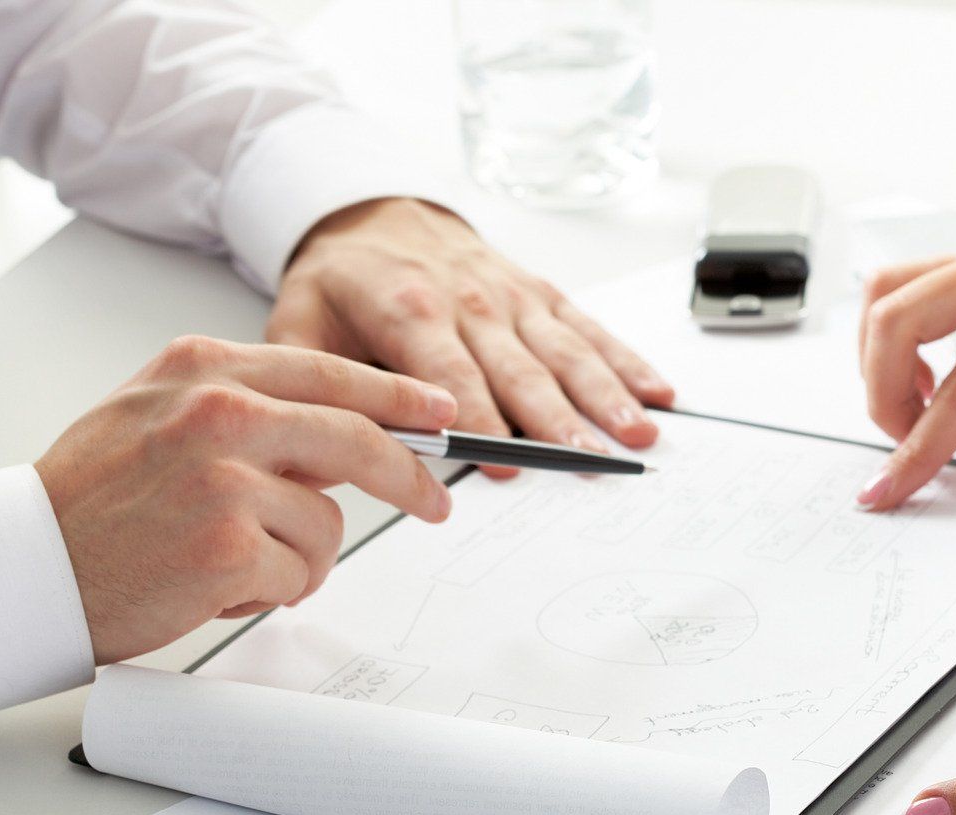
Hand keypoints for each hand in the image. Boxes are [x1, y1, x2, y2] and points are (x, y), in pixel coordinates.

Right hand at [34, 335, 456, 664]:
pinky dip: (269, 592)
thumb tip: (344, 430)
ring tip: (228, 559)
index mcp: (205, 369)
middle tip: (434, 502)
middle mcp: (217, 412)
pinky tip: (212, 584)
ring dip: (295, 557)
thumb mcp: (160, 415)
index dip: (396, 396)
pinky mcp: (228, 547)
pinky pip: (298, 576)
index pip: (330, 373)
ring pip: (326, 524)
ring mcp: (224, 479)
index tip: (437, 412)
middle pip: (357, 438)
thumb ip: (249, 410)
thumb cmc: (90, 501)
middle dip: (407, 476)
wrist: (23, 566)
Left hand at [269, 197, 673, 472]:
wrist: (378, 211)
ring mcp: (514, 299)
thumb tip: (320, 439)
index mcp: (410, 309)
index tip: (503, 462)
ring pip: (566, 352)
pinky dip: (626, 360)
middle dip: (558, 419)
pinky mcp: (541, 296)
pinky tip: (656, 391)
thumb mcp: (299, 317)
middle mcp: (472, 302)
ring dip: (605, 394)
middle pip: (521, 370)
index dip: (477, 420)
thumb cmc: (345, 276)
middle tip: (589, 461)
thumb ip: (310, 377)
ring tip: (637, 431)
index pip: (449, 375)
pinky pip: (589, 329)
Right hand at [856, 217, 955, 512]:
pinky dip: (897, 330)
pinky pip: (910, 282)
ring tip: (916, 410)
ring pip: (890, 292)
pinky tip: (931, 373)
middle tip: (907, 449)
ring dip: (880, 358)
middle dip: (883, 397)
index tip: (890, 486)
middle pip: (898, 320)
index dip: (921, 444)